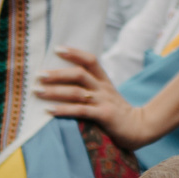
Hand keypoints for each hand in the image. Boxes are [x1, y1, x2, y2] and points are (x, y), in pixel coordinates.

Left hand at [36, 48, 152, 147]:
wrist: (140, 128)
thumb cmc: (117, 112)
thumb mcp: (106, 95)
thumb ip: (90, 88)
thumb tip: (62, 82)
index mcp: (104, 80)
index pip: (90, 60)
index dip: (74, 52)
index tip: (56, 49)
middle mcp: (103, 88)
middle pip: (79, 74)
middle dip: (57, 74)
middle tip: (38, 75)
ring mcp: (104, 101)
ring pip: (77, 92)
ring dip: (55, 91)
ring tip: (37, 91)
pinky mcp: (104, 116)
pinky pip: (81, 111)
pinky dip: (63, 110)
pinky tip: (49, 110)